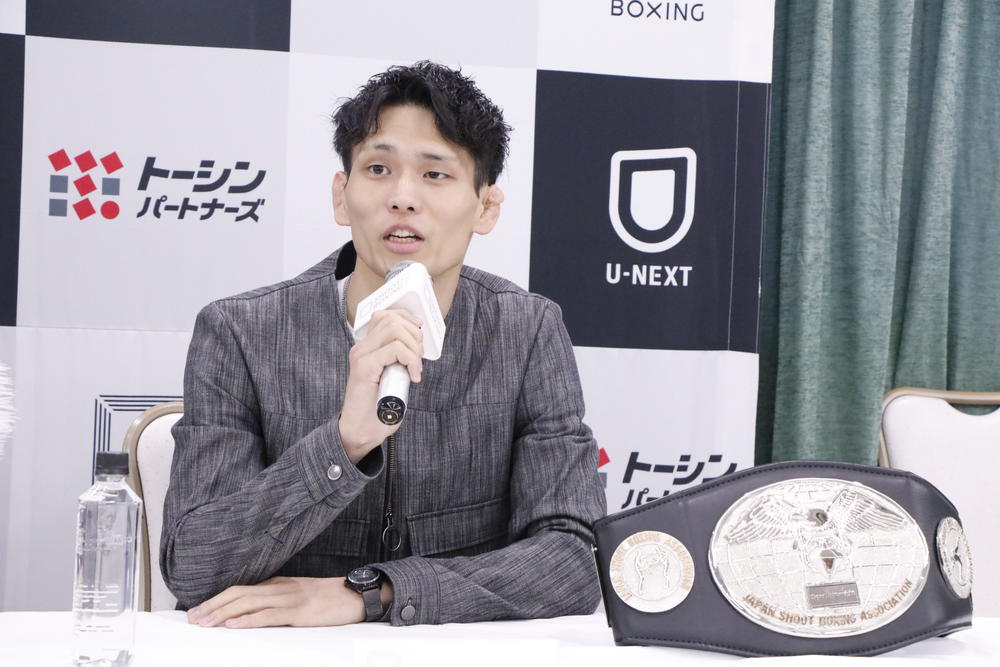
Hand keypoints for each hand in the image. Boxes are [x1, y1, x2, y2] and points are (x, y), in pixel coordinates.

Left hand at [186, 576, 391, 628]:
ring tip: (205, 623)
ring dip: (223, 613)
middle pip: (238, 593)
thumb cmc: (329, 599)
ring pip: (249, 602)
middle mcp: (279, 588)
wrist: (356, 595)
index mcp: (278, 584)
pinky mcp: (300, 611)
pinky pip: (270, 614)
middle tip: (192, 619)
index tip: (198, 611)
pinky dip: (249, 619)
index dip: (216, 600)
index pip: (240, 589)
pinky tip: (234, 624)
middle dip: (213, 606)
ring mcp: (290, 598)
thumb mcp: (299, 596)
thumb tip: (253, 612)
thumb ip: (277, 601)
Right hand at [339, 309, 422, 461]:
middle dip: (414, 336)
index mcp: (367, 348)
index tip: (420, 337)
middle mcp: (361, 348)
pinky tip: (413, 377)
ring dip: (413, 348)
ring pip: (394, 329)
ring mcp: (361, 356)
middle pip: (392, 319)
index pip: (386, 316)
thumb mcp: (394, 377)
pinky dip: (411, 360)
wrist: (361, 432)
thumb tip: (418, 344)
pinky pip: (395, 349)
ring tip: (415, 369)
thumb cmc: (379, 409)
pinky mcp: (364, 367)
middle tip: (418, 360)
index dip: (407, 320)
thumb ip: (400, 359)